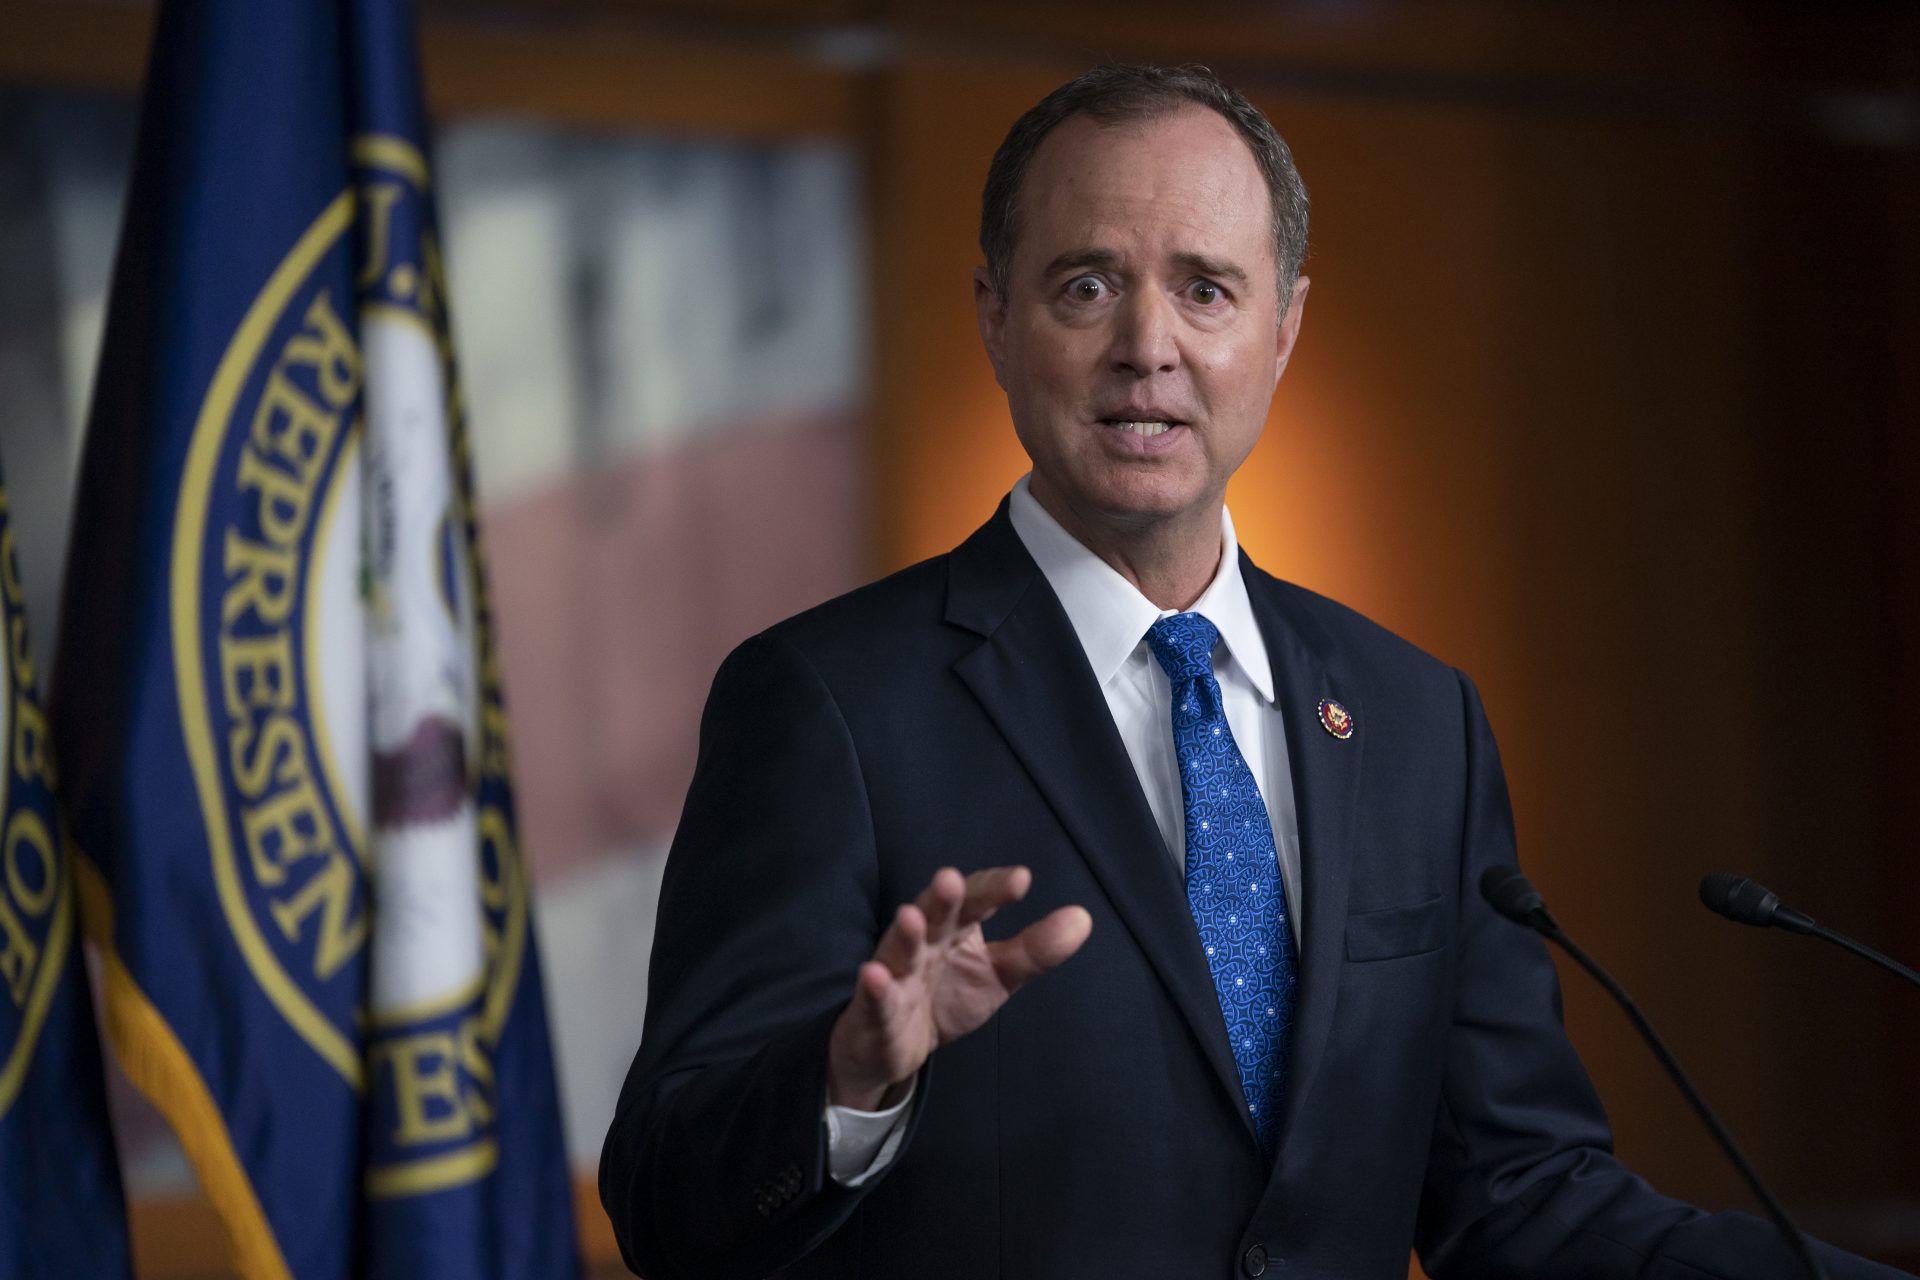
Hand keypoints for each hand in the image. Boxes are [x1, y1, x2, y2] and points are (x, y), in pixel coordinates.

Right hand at [827, 866, 1091, 1110]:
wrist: (895, 1045)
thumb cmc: (949, 996)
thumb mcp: (999, 975)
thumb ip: (1036, 949)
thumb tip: (1083, 918)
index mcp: (955, 928)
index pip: (975, 900)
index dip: (993, 888)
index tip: (1020, 879)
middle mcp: (924, 942)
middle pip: (933, 914)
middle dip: (941, 898)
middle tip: (950, 879)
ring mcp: (896, 973)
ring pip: (898, 949)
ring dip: (904, 934)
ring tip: (911, 917)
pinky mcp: (875, 1009)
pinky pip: (875, 998)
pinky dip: (874, 987)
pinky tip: (874, 976)